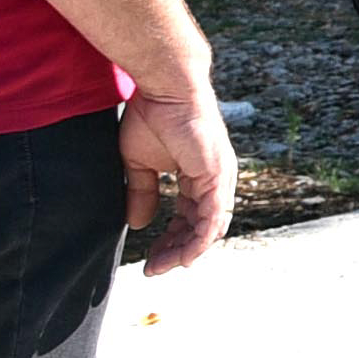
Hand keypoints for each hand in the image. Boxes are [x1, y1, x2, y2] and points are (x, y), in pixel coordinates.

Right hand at [117, 77, 238, 276]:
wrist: (163, 90)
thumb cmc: (152, 117)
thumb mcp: (141, 164)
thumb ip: (143, 193)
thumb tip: (139, 224)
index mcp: (199, 177)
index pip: (190, 218)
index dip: (171, 240)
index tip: (151, 258)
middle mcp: (214, 181)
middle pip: (201, 228)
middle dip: (177, 251)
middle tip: (155, 268)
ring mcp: (220, 178)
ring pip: (209, 227)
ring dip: (187, 250)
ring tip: (164, 266)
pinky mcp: (217, 175)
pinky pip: (213, 216)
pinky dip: (201, 238)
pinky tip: (185, 255)